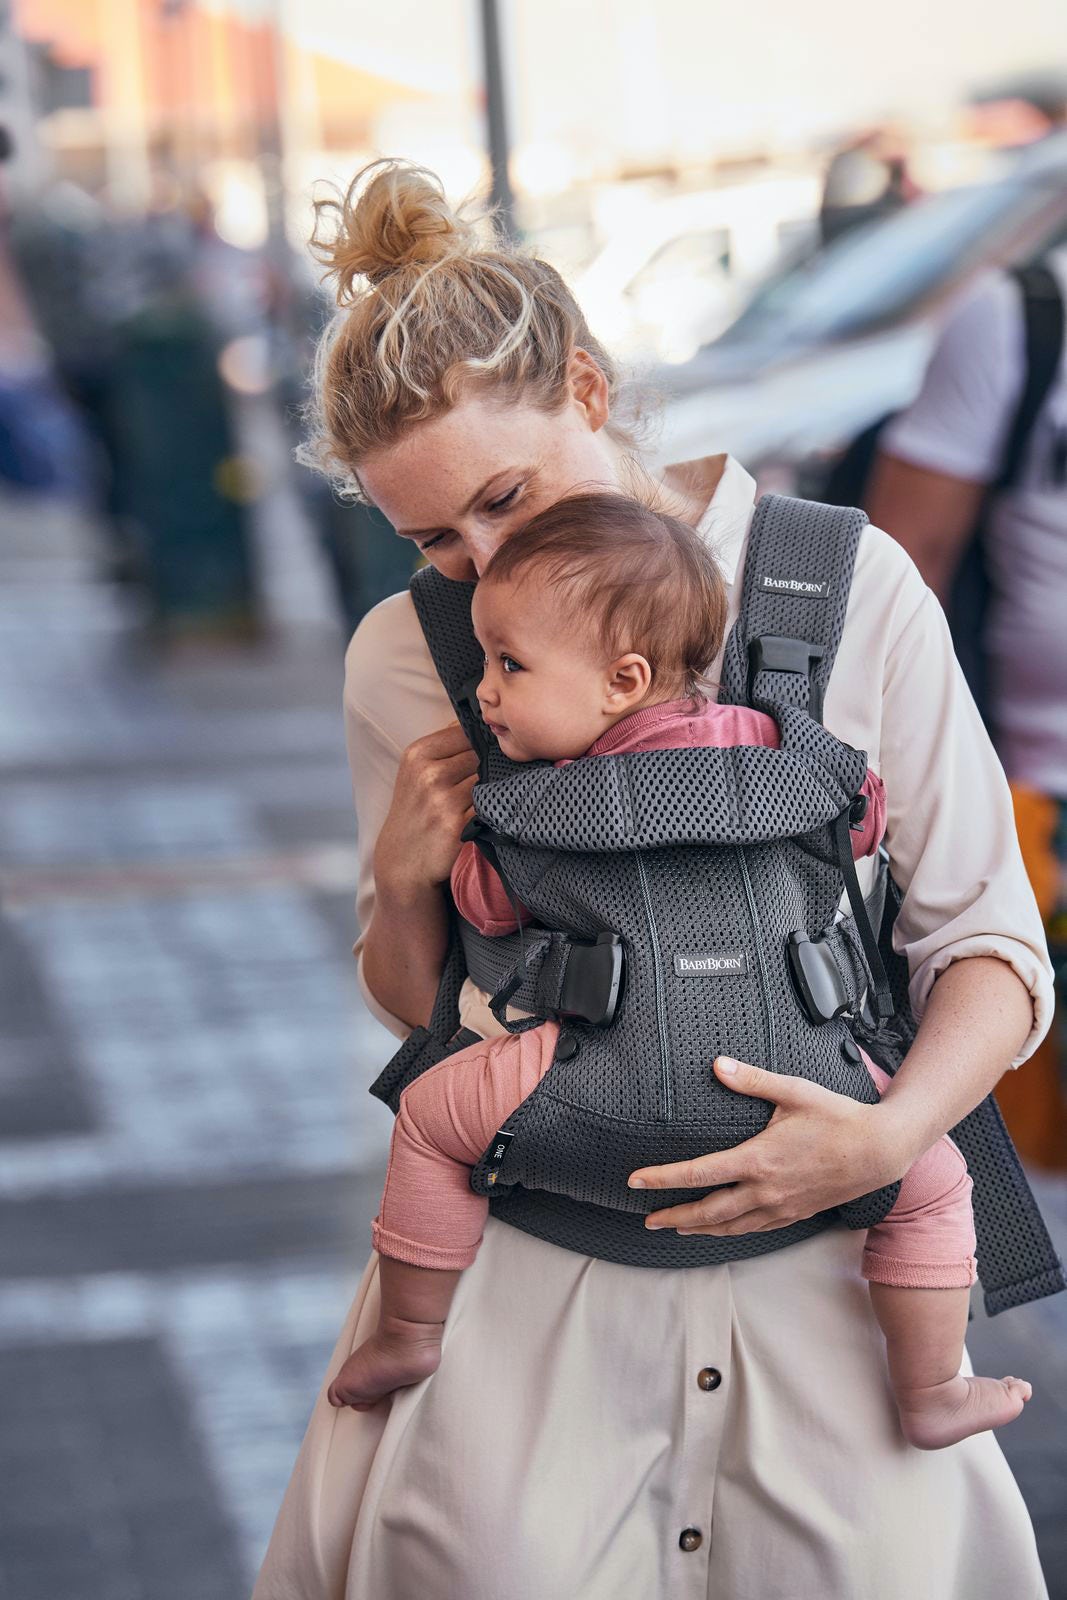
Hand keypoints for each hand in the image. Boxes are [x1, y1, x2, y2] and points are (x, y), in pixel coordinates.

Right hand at [374, 721, 478, 894]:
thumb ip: (445, 746)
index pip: (466, 732)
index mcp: (417, 754)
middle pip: (480, 754)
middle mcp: (428, 774)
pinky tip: (489, 811)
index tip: (485, 752)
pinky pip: (489, 805)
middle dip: (488, 764)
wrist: (403, 860)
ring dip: (494, 785)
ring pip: (487, 778)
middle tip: (489, 777)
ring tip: (490, 794)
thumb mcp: (416, 771)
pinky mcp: (458, 824)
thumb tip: (480, 721)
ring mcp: (443, 800)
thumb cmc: (415, 811)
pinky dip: (493, 806)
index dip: (480, 742)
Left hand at [627, 1057, 908, 1235]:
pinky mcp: (795, 1213)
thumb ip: (751, 1080)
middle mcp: (765, 1189)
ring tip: (675, 1227)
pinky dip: (730, 1231)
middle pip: (708, 1210)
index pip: (699, 1173)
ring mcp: (780, 1206)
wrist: (880, 1150)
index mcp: (758, 1159)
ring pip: (730, 1226)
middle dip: (673, 1214)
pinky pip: (754, 1229)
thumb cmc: (838, 1118)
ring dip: (698, 1227)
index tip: (636, 1181)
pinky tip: (721, 1229)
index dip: (663, 1178)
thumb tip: (718, 1065)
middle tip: (646, 1219)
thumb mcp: (793, 1091)